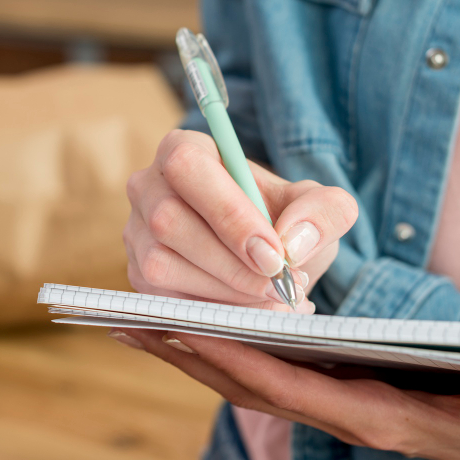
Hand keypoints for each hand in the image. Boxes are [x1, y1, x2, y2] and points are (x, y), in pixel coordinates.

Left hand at [119, 329, 459, 459]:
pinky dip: (218, 353)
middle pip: (245, 386)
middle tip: (126, 321)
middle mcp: (339, 418)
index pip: (286, 388)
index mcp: (373, 418)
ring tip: (134, 322)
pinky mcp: (333, 396)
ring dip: (189, 354)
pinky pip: (262, 375)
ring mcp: (331, 408)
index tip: (180, 329)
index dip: (232, 359)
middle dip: (186, 355)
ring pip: (245, 380)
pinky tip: (187, 330)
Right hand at [124, 130, 357, 311]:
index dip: (228, 214)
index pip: (187, 168)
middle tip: (281, 286)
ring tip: (271, 298)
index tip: (273, 254)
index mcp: (183, 148)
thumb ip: (324, 211)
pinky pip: (161, 297)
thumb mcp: (319, 207)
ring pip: (160, 264)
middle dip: (229, 264)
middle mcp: (147, 185)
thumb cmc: (284, 218)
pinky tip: (248, 309)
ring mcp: (135, 230)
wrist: (265, 251)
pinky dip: (209, 311)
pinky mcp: (136, 272)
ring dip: (222, 291)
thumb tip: (293, 241)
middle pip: (167, 221)